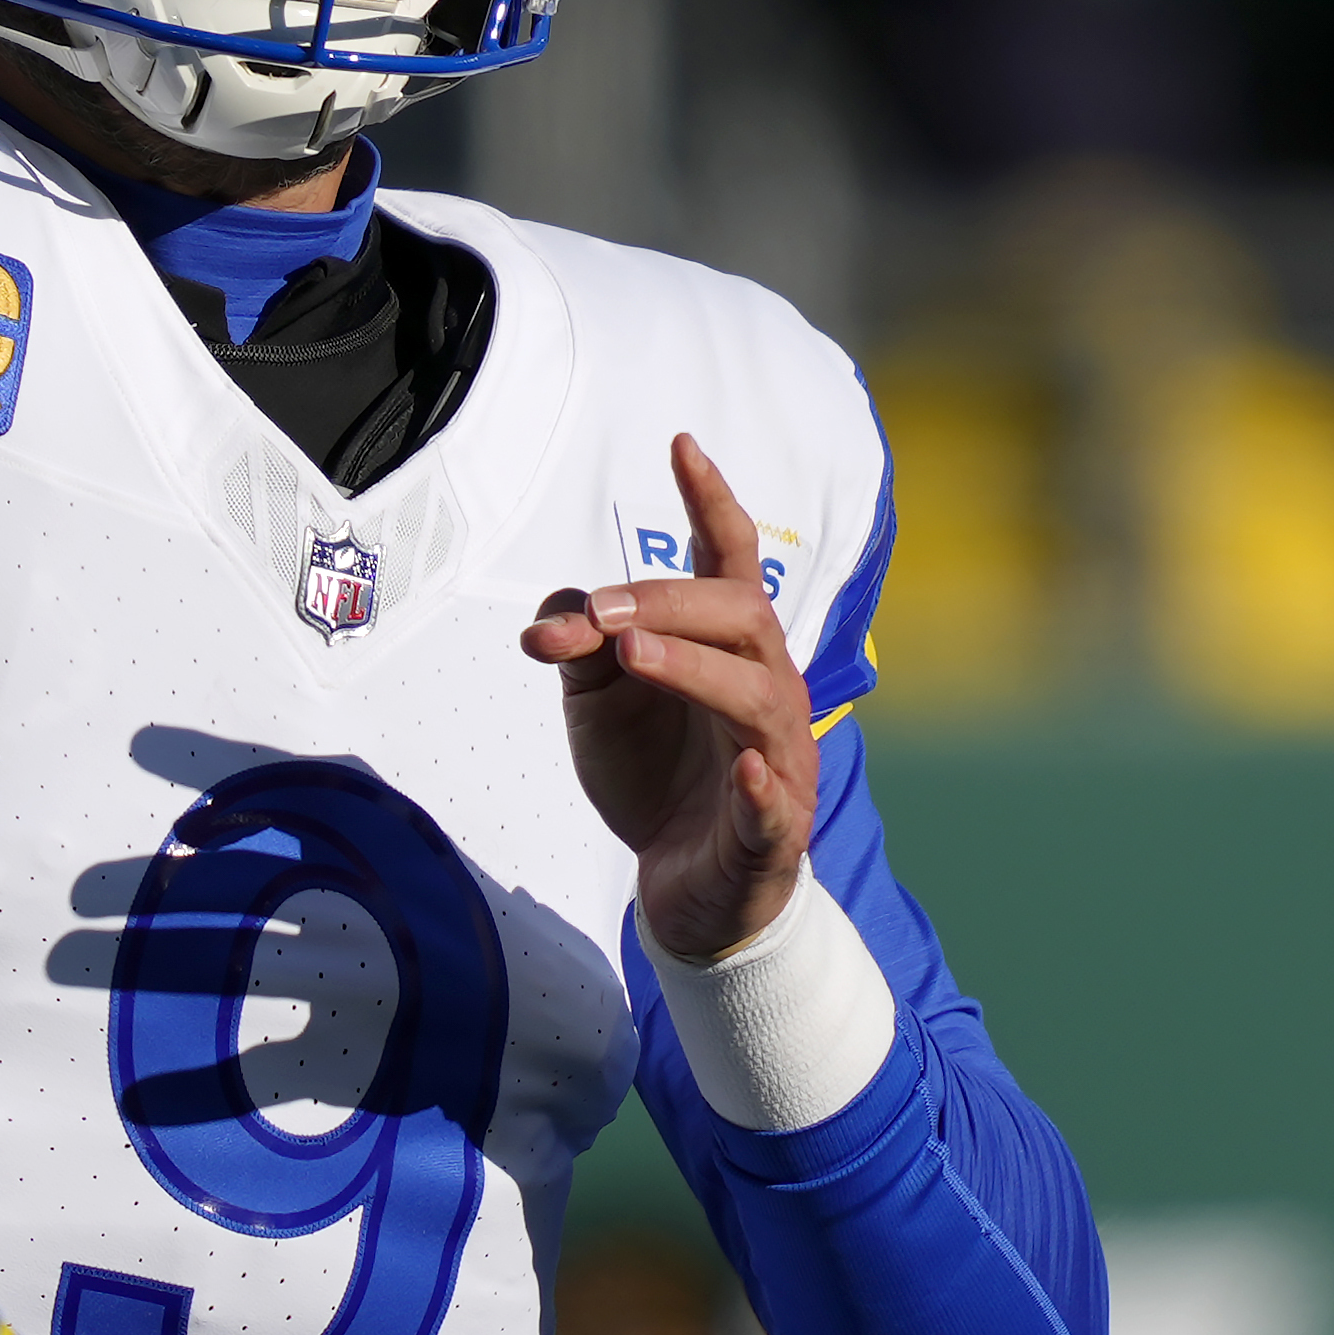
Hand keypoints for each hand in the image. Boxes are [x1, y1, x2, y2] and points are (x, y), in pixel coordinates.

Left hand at [522, 433, 816, 962]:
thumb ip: (579, 643)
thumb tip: (554, 614)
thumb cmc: (657, 776)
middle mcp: (767, 687)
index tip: (680, 443)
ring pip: (757, 695)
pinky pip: (776, 803)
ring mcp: (779, 758)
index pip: (728, 561)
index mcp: (728, 647)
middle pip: (741, 616)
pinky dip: (762, 785)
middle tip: (601, 612)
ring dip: (695, 668)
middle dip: (669, 602)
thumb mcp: (599, 699)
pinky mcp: (772, 830)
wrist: (684, 890)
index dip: (710, 502)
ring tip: (633, 652)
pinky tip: (744, 767)